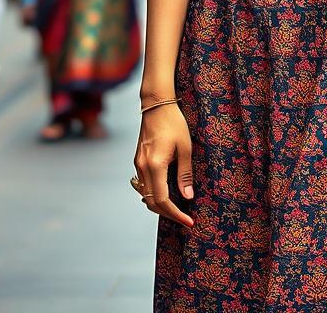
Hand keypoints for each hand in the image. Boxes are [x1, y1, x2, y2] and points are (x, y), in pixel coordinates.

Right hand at [134, 104, 194, 226]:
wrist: (156, 104)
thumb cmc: (174, 123)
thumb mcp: (185, 148)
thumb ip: (185, 174)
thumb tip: (188, 197)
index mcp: (155, 165)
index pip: (162, 200)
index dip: (175, 214)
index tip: (188, 222)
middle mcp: (142, 167)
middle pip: (151, 202)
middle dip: (168, 213)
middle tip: (185, 218)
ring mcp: (137, 164)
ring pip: (145, 194)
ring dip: (159, 205)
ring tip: (177, 209)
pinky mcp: (137, 160)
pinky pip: (143, 184)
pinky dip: (153, 193)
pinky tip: (166, 193)